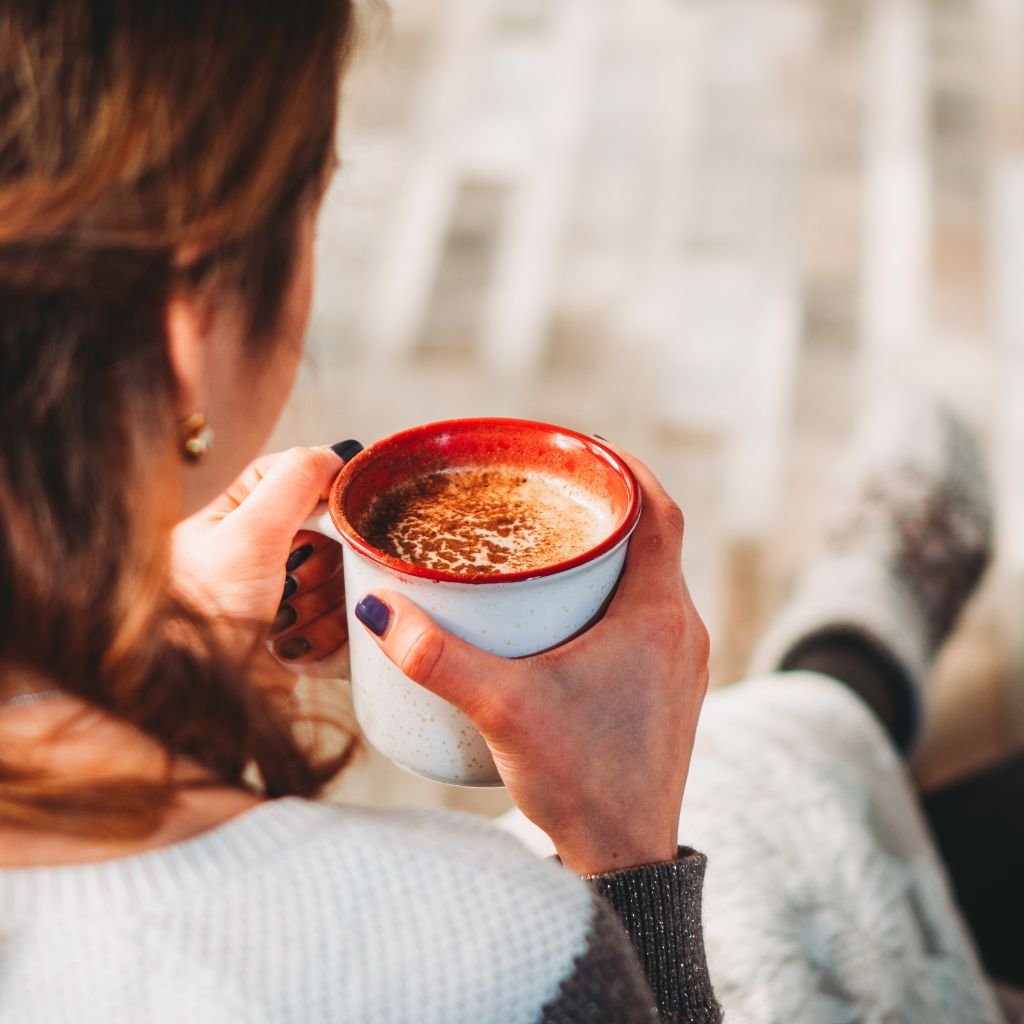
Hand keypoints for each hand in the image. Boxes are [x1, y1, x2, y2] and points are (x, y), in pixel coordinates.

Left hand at [171, 445, 354, 676]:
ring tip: (288, 624)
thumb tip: (339, 450)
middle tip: (297, 581)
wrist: (200, 703)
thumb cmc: (205, 617)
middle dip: (327, 561)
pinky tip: (296, 649)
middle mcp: (261, 550)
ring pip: (344, 576)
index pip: (297, 474)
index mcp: (236, 514)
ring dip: (327, 604)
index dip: (325, 490)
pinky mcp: (303, 634)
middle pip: (331, 529)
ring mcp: (284, 593)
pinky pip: (345, 622)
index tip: (340, 508)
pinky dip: (330, 637)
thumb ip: (294, 481)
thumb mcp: (247, 534)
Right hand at [352, 450, 709, 874]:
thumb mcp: (504, 710)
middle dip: (601, 509)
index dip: (623, 468)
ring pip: (648, 579)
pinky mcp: (665, 689)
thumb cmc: (583, 782)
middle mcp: (681, 629)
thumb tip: (379, 610)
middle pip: (652, 539)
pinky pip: (644, 617)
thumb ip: (438, 658)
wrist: (627, 859)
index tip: (578, 448)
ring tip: (546, 544)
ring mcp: (679, 662)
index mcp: (659, 613)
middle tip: (543, 494)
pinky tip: (561, 612)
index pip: (659, 510)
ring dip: (606, 554)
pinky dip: (609, 596)